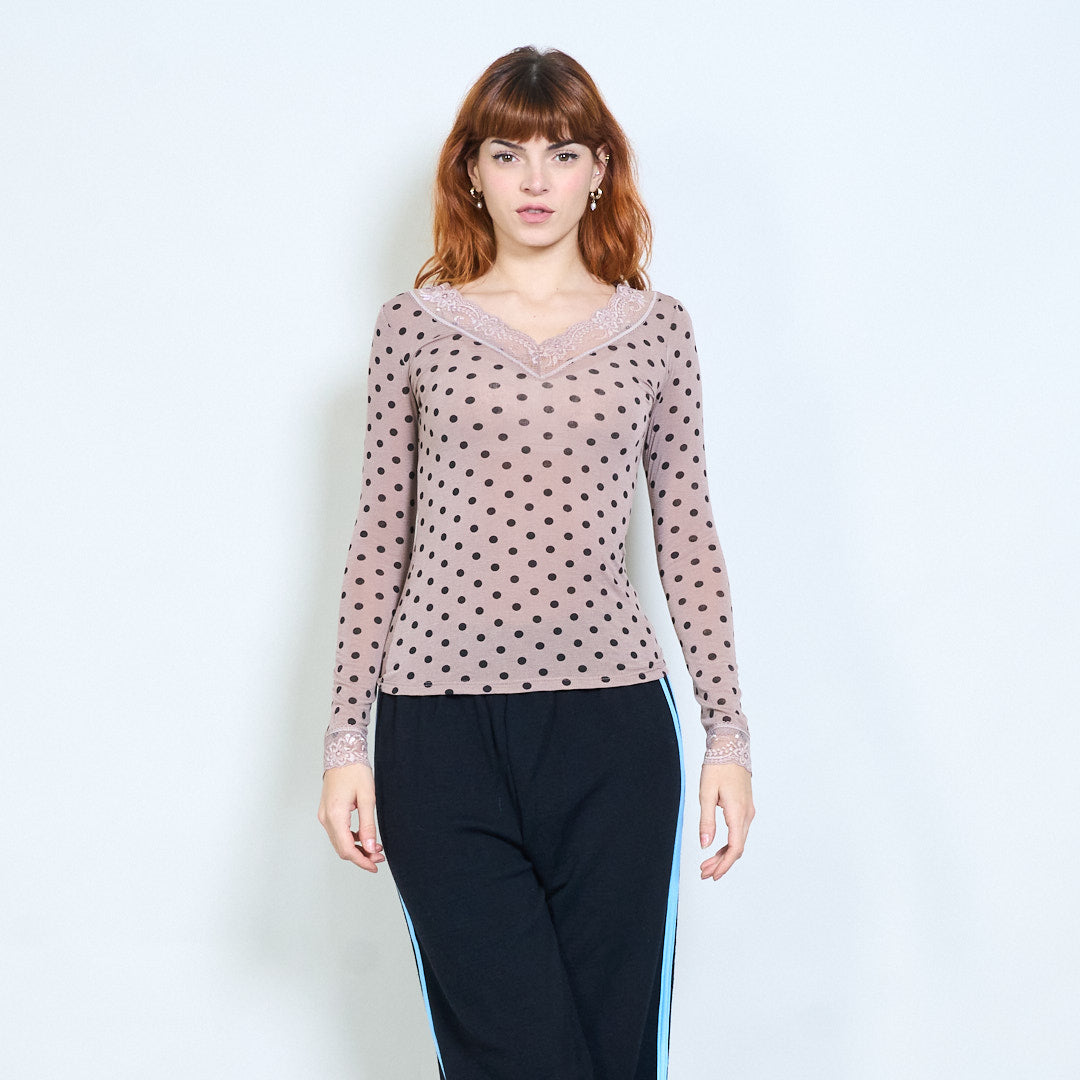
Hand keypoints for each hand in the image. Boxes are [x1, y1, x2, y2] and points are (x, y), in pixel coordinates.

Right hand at [317, 761, 384, 872]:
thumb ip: (368, 825)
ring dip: (357, 849)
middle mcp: (326, 818)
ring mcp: (325, 816)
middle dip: (361, 856)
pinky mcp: (327, 812)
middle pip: (342, 849)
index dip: (362, 861)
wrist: (343, 753)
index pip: (347, 849)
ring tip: (376, 848)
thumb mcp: (367, 798)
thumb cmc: (355, 771)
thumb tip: (371, 848)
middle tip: (380, 857)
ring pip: (339, 842)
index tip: (375, 865)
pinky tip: (366, 837)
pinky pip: (338, 833)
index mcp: (335, 815)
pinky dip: (351, 839)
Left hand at [698, 762, 753, 880]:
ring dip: (724, 854)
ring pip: (738, 841)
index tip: (713, 875)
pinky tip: (717, 847)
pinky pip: (739, 832)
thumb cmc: (717, 768)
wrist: (730, 747)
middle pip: (737, 848)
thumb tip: (705, 845)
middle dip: (721, 863)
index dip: (724, 864)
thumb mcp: (706, 794)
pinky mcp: (745, 807)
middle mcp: (747, 814)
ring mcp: (748, 811)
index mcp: (738, 812)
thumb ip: (706, 821)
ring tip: (707, 864)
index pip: (735, 847)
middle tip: (704, 872)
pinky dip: (728, 843)